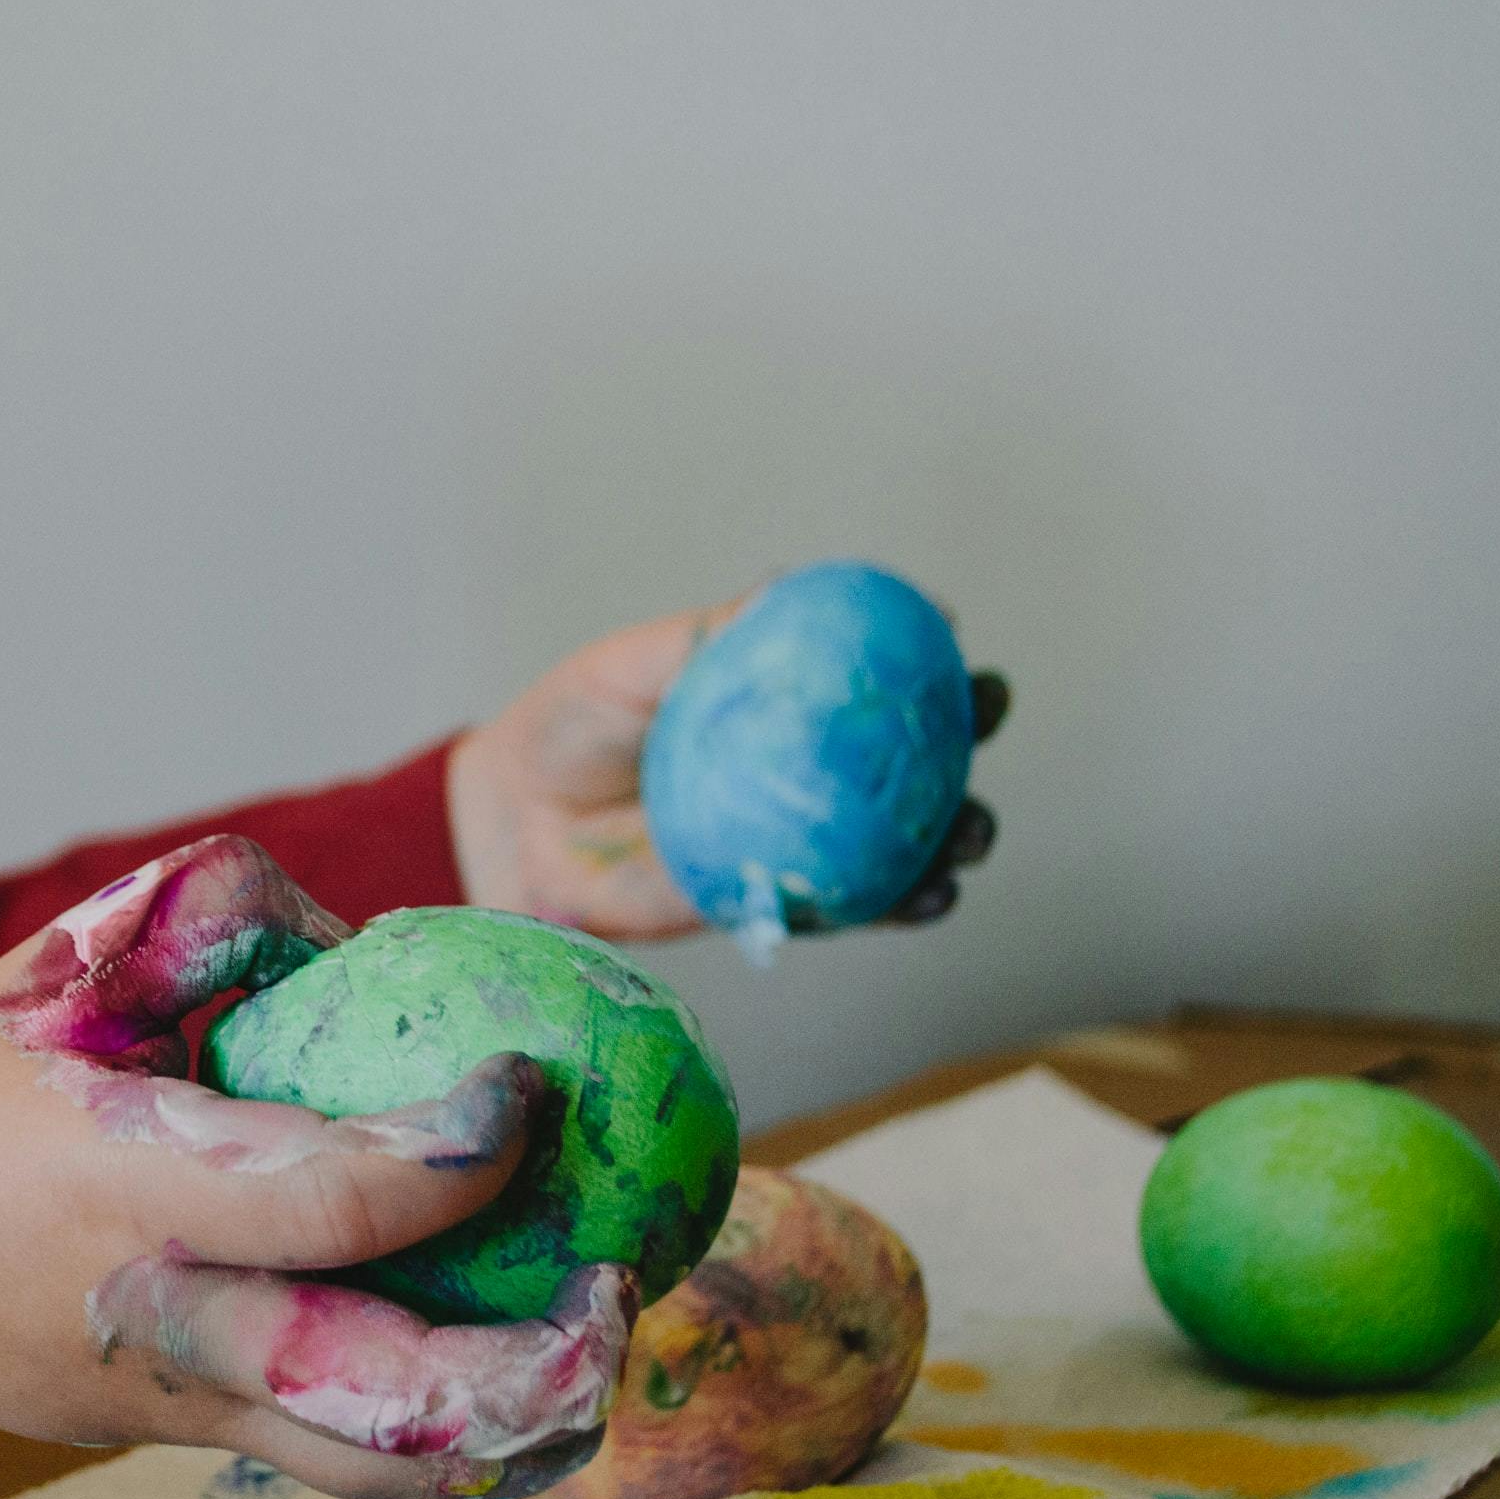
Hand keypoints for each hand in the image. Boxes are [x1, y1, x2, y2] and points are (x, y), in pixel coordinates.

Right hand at [0, 837, 633, 1498]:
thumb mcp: (58, 965)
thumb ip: (212, 915)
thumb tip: (372, 934)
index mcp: (126, 1189)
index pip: (331, 1203)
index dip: (455, 1152)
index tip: (524, 1083)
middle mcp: (167, 1319)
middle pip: (386, 1394)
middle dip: (532, 1359)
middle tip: (620, 1274)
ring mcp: (183, 1405)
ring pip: (382, 1467)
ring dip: (518, 1429)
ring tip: (603, 1346)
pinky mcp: (192, 1446)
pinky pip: (346, 1462)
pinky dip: (454, 1439)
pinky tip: (531, 1377)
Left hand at [447, 599, 1008, 938]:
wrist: (521, 822)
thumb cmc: (577, 724)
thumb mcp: (635, 665)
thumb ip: (708, 638)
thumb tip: (784, 592)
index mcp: (785, 697)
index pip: (878, 669)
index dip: (927, 652)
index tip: (953, 634)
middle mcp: (808, 764)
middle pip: (915, 751)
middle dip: (967, 739)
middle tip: (979, 724)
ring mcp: (802, 834)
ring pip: (906, 836)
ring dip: (957, 834)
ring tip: (970, 831)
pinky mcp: (782, 900)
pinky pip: (856, 906)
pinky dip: (901, 905)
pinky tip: (927, 897)